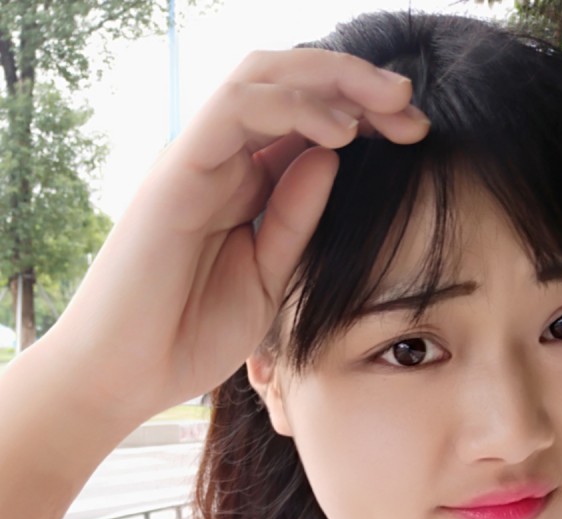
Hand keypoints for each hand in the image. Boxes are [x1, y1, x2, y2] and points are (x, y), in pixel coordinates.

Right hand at [47, 48, 429, 427]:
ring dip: (334, 81)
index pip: (305, 126)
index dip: (363, 117)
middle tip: (411, 107)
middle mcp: (222, 163)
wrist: (128, 375)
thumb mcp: (268, 277)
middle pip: (291, 88)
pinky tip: (342, 132)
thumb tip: (330, 161)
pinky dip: (294, 108)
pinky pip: (236, 111)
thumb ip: (296, 220)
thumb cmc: (191, 333)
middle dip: (357, 86)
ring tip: (391, 103)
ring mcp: (198, 162)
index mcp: (244, 188)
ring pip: (264, 80)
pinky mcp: (177, 171)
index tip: (414, 134)